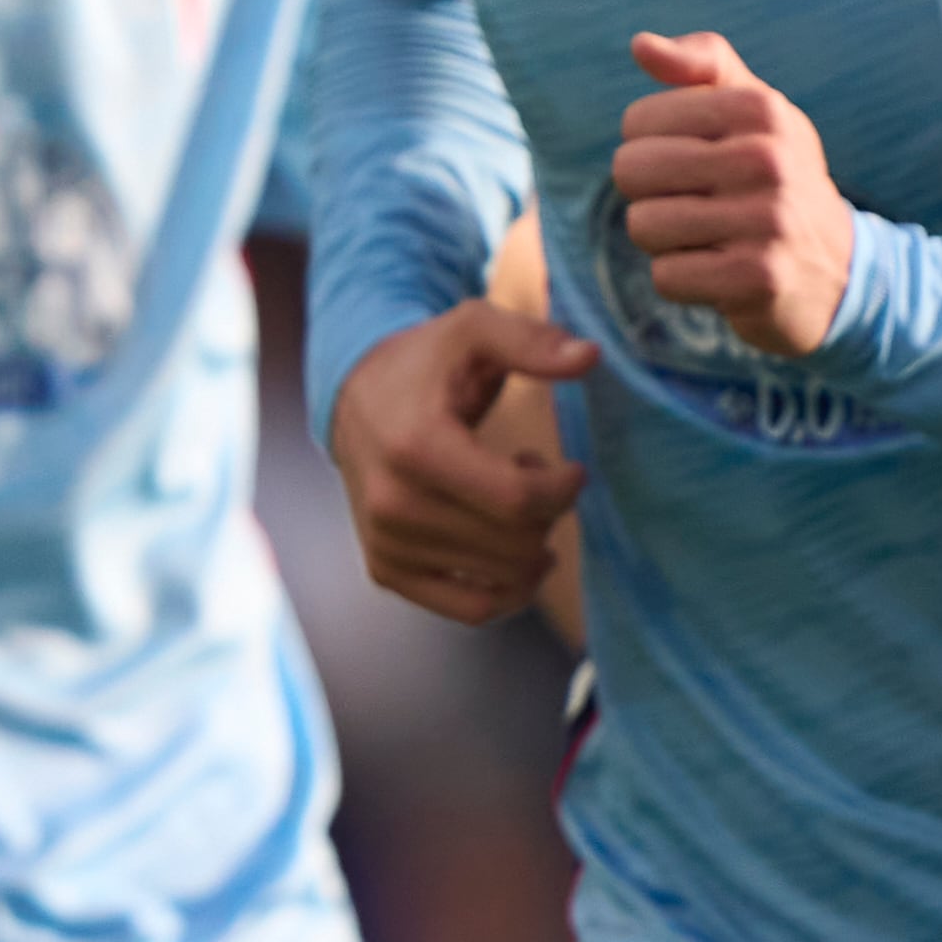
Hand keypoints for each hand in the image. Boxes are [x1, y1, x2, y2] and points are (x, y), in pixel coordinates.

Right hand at [333, 301, 597, 625]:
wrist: (352, 400)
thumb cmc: (426, 364)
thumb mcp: (473, 330)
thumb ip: (530, 340)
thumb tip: (589, 357)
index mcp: (415, 447)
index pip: (516, 499)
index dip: (563, 489)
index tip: (571, 467)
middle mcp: (393, 504)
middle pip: (515, 543)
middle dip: (548, 514)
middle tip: (536, 477)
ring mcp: (387, 544)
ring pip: (502, 578)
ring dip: (530, 544)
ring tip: (513, 503)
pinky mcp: (387, 571)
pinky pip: (473, 611)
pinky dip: (510, 592)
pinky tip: (512, 552)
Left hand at [614, 32, 856, 356]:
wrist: (837, 266)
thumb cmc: (773, 175)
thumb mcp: (753, 109)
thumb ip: (700, 65)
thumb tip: (640, 44)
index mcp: (761, 108)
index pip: (638, 121)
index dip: (648, 145)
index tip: (692, 159)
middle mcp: (769, 159)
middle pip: (631, 170)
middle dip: (647, 193)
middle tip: (694, 202)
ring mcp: (767, 220)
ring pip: (643, 225)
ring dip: (663, 239)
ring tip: (709, 236)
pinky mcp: (757, 278)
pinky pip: (666, 277)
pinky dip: (681, 279)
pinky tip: (720, 271)